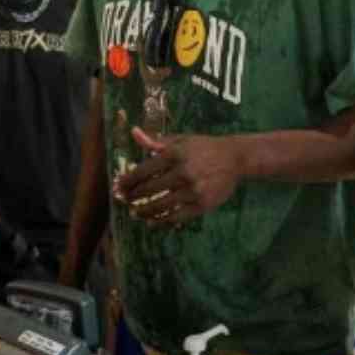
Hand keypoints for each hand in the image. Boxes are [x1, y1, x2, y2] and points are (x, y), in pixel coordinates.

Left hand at [113, 128, 240, 225]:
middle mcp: (182, 172)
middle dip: (133, 196)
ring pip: (161, 205)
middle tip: (124, 200)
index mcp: (175, 154)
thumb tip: (134, 133)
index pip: (144, 170)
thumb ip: (155, 141)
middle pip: (150, 189)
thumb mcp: (181, 140)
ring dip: (144, 211)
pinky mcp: (202, 204)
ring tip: (134, 213)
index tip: (119, 186)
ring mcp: (192, 190)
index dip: (128, 180)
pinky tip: (152, 222)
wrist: (235, 158)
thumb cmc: (204, 147)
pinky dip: (162, 220)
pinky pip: (177, 216)